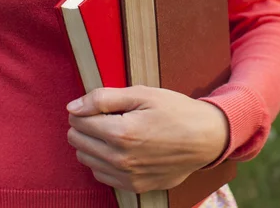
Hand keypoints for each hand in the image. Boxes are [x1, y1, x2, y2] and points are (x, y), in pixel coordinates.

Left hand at [66, 85, 228, 193]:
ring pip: (85, 159)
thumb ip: (103, 98)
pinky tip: (119, 148)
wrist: (206, 138)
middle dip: (85, 125)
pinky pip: (101, 175)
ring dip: (92, 143)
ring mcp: (127, 176)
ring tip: (113, 131)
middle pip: (77, 141)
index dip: (84, 108)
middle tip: (107, 116)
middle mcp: (120, 159)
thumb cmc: (176, 111)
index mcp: (121, 133)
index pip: (78, 121)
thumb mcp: (142, 94)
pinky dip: (103, 160)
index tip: (100, 105)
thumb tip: (73, 107)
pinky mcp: (134, 186)